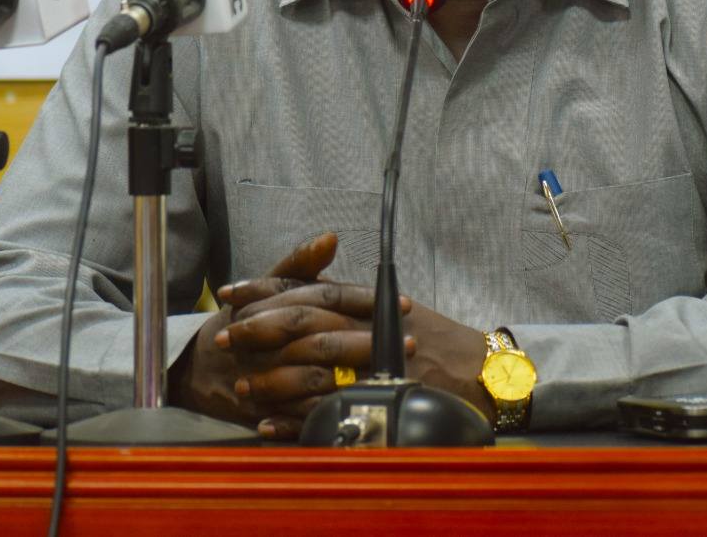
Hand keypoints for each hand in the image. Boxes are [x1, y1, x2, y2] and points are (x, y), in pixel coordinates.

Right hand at [170, 232, 412, 436]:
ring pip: (315, 379)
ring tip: (392, 376)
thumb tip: (330, 237)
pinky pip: (300, 414)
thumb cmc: (242, 320)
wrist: (197, 366)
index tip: (402, 304)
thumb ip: (299, 263)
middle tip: (409, 342)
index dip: (364, 300)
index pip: (325, 298)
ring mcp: (265, 376)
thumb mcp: (265, 286)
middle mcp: (269, 340)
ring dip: (356, 379)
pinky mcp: (263, 409)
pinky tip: (359, 407)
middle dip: (369, 342)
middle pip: (323, 339)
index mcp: (274, 305)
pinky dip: (329, 411)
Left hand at [225, 272, 491, 434]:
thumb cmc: (440, 340)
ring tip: (242, 386)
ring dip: (270, 378)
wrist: (482, 373)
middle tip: (224, 337)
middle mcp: (365, 329)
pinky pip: (326, 414)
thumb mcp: (396, 307)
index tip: (231, 294)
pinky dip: (292, 421)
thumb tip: (316, 281)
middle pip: (302, 323)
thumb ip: (353, 298)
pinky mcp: (373, 404)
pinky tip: (265, 424)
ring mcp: (369, 368)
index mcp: (367, 303)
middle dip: (258, 329)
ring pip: (309, 369)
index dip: (265, 289)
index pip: (308, 288)